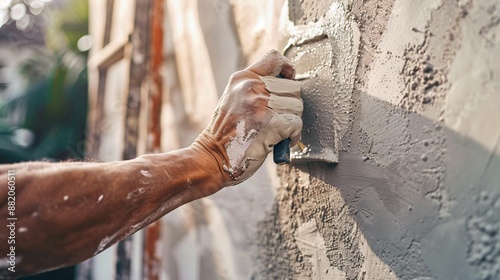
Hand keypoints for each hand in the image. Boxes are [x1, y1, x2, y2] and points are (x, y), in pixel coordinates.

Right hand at [193, 50, 302, 185]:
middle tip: (278, 120)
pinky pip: (297, 124)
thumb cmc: (226, 134)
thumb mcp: (234, 99)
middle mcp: (251, 87)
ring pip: (297, 107)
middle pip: (293, 88)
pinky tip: (280, 141)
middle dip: (291, 106)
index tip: (288, 82)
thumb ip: (254, 89)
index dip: (287, 70)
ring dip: (292, 122)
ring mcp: (260, 104)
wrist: (212, 157)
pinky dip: (293, 136)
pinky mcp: (270, 123)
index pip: (275, 58)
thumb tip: (286, 85)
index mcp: (242, 78)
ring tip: (277, 132)